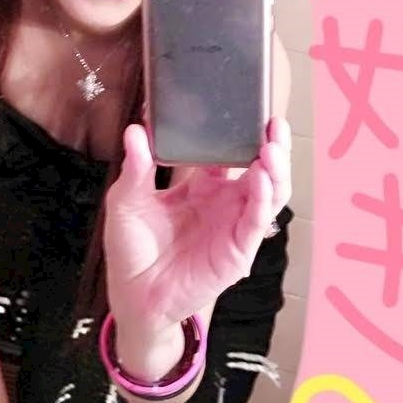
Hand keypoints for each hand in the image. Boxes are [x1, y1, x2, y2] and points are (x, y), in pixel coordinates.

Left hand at [103, 116, 290, 337]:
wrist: (132, 294)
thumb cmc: (132, 247)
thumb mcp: (127, 200)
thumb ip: (137, 167)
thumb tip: (136, 130)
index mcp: (201, 185)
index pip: (229, 152)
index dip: (240, 132)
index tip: (246, 108)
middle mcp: (224, 202)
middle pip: (260, 168)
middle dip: (271, 145)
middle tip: (273, 123)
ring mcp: (234, 225)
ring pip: (269, 192)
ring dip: (275, 169)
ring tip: (272, 147)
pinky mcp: (237, 251)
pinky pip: (257, 223)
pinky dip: (264, 200)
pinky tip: (262, 181)